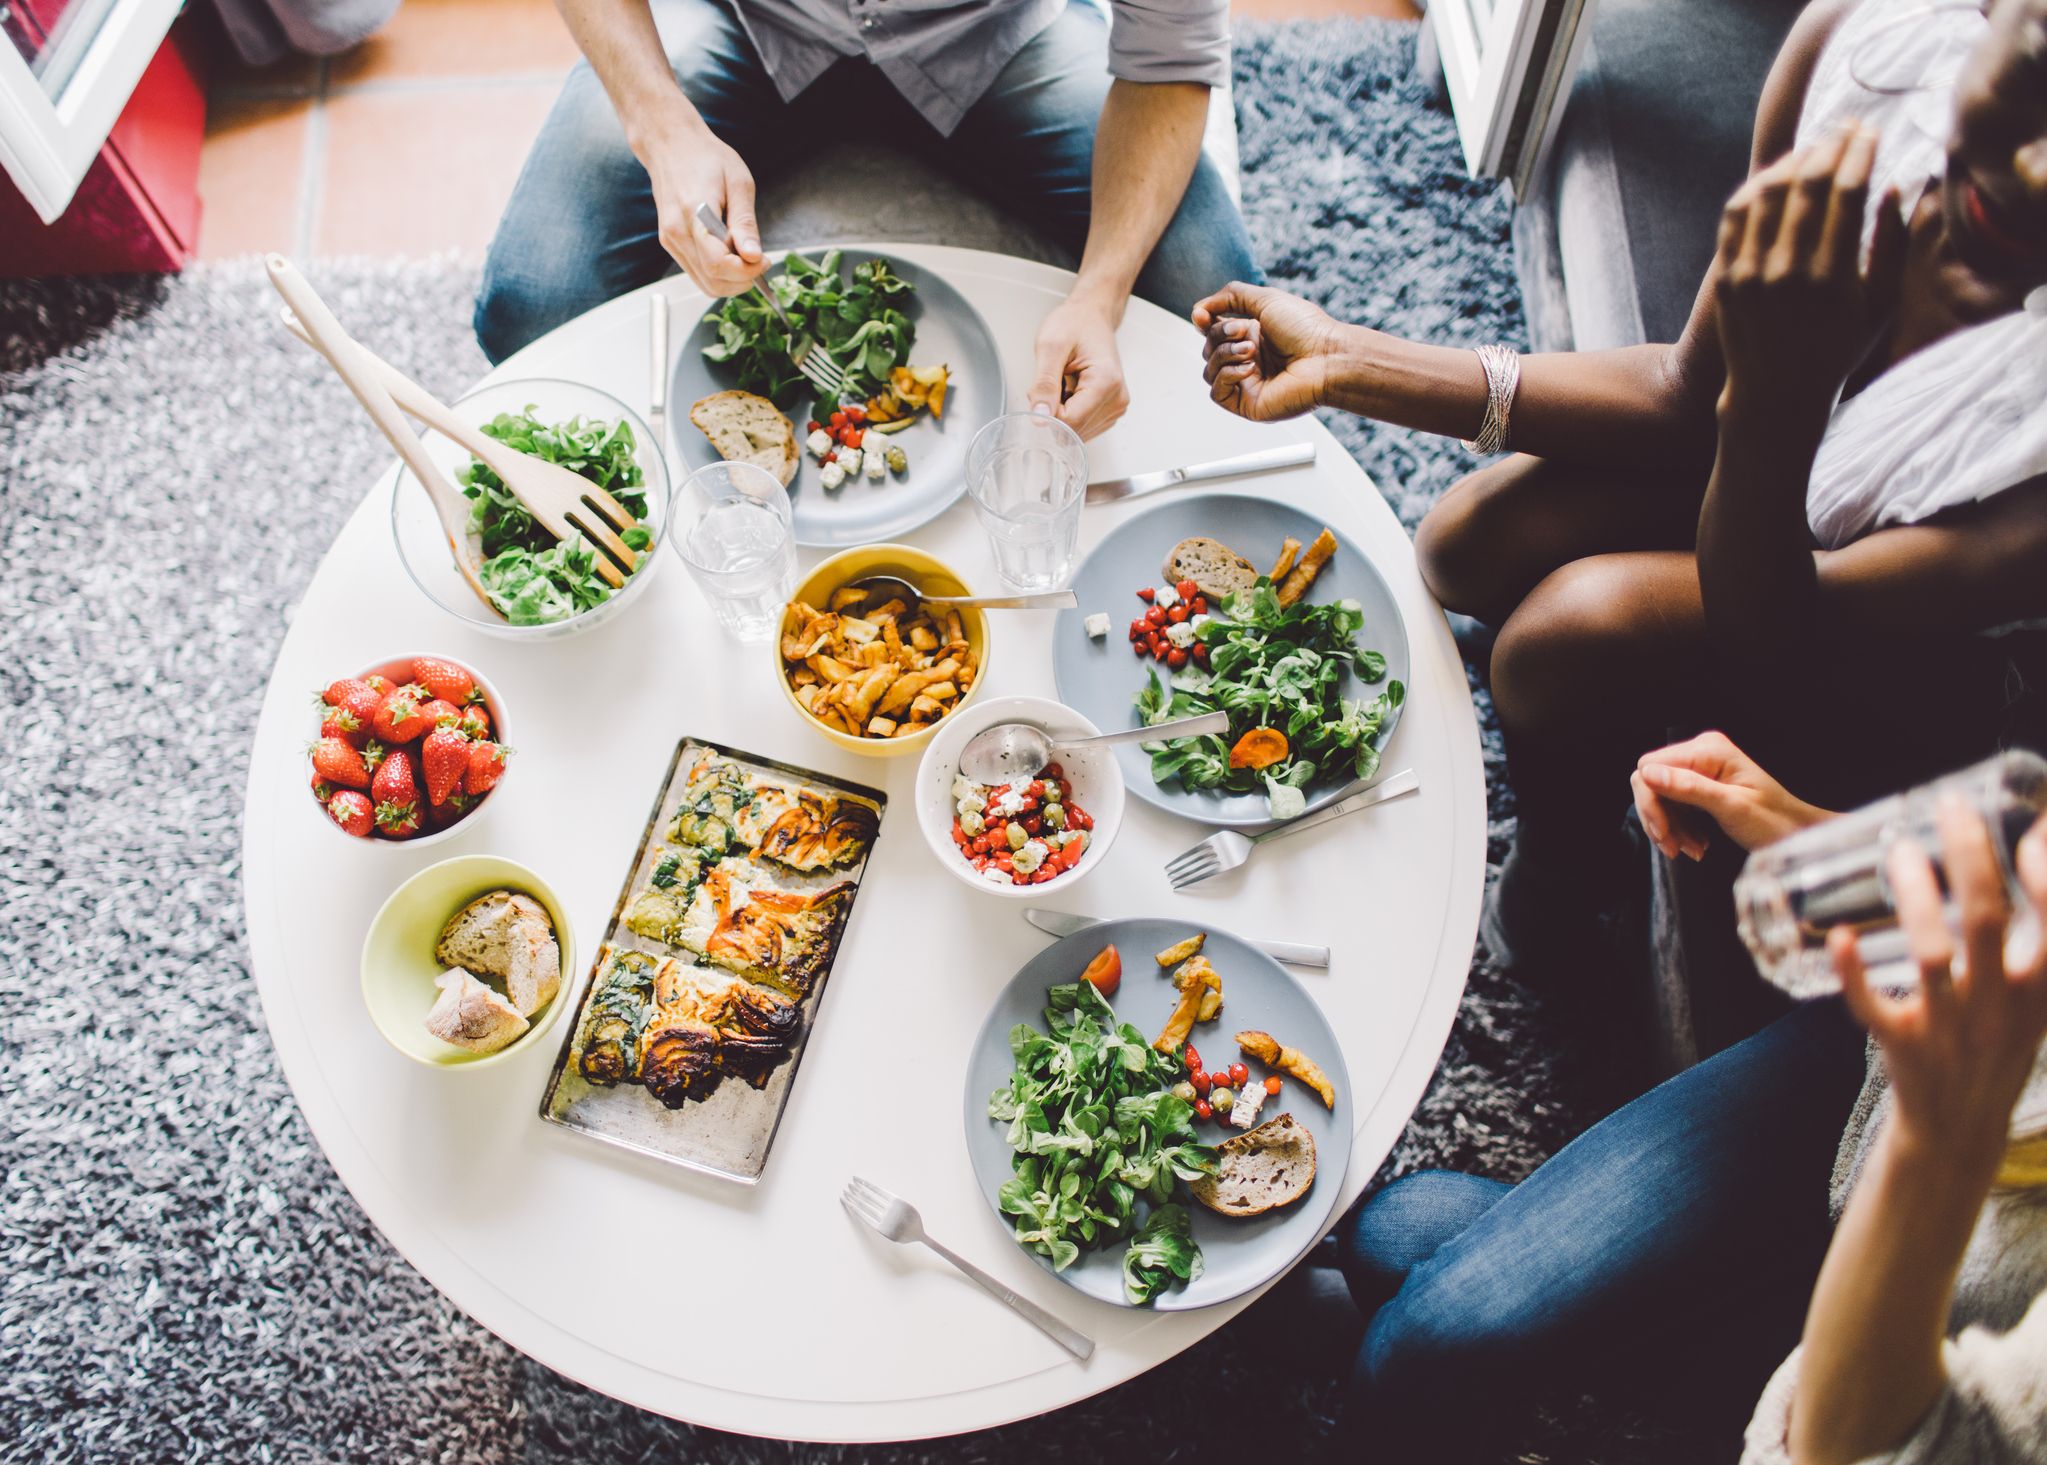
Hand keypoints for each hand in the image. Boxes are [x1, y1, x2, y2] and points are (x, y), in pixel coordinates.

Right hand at [641, 118, 766, 297]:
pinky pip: (697, 272)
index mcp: (694, 215)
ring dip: (731, 280)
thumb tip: (753, 256)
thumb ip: (745, 223)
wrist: (671, 145)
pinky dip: (718, 273)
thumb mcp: (738, 183)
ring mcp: (670, 241)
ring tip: (746, 257)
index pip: (718, 265)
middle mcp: (677, 233)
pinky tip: (730, 253)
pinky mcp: (670, 243)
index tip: (764, 261)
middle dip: (742, 281)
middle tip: (759, 262)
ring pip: (704, 283)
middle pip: (712, 282)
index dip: (746, 272)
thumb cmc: (705, 158)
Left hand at [1028, 295, 1128, 440]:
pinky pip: (1082, 426)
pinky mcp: (1111, 410)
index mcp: (1106, 382)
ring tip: (1067, 382)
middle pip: (1074, 430)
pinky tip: (1072, 389)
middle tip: (1057, 380)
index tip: (1045, 387)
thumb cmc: (1074, 324)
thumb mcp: (1051, 347)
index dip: (1048, 411)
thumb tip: (1040, 417)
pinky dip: (1071, 411)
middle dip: (1055, 411)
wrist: (1091, 315)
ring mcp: (1116, 407)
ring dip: (1063, 411)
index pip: (1070, 422)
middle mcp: (1117, 399)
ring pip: (1077, 431)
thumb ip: (1044, 384)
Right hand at [1193, 283, 1343, 421]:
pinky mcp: (1247, 404)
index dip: (1204, 322)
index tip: (1201, 315)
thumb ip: (1230, 296)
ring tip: (1252, 350)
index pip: (1213, 331)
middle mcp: (1249, 359)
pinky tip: (1249, 367)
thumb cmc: (1306, 330)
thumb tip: (1198, 310)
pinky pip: (1217, 392)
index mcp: (1253, 335)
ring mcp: (1247, 383)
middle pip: (1208, 348)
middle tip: (1245, 331)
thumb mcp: (1265, 299)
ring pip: (1209, 370)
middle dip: (1220, 335)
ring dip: (1225, 354)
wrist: (1327, 358)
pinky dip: (1227, 375)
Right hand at [1630, 731, 1830, 858]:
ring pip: (1659, 797)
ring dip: (1669, 827)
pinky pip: (1673, 804)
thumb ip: (1690, 788)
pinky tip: (1695, 843)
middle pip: (1650, 782)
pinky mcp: (1700, 785)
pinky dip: (1678, 827)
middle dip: (1659, 818)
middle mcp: (1701, 753)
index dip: (1650, 801)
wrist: (1797, 834)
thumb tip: (1648, 774)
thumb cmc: (1774, 821)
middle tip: (1673, 847)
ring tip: (1690, 849)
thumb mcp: (1732, 807)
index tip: (1662, 832)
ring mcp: (1700, 769)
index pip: (1651, 767)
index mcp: (1708, 750)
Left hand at [1713, 123, 1907, 411]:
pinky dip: (1757, 186)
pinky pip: (1736, 215)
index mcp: (1833, 277)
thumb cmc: (1837, 349)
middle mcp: (1788, 272)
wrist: (1775, 395)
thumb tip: (1896, 185)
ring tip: (1813, 146)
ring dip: (1793, 158)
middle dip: (1831, 144)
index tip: (1870, 131)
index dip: (1860, 152)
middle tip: (1846, 125)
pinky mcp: (1726, 277)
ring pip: (1768, 192)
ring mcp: (1750, 274)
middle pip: (1808, 183)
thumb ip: (1892, 245)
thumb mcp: (1880, 306)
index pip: (1846, 192)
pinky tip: (1777, 174)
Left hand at [1833, 803, 2046, 1161]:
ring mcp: (1950, 1028)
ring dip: (1914, 898)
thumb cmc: (1995, 1043)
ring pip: (1932, 955)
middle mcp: (2001, 1007)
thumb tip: (2033, 851)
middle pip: (1989, 922)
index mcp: (2040, 992)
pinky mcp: (1902, 1046)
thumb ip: (2037, 943)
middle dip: (1970, 857)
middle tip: (1948, 805)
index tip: (2032, 831)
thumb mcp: (2034, 1000)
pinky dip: (1855, 972)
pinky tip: (1839, 936)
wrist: (1959, 1130)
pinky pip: (1873, 1007)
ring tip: (1895, 848)